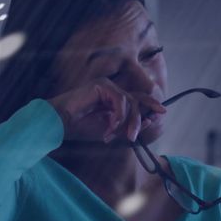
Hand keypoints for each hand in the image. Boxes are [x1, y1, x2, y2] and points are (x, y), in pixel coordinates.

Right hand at [47, 81, 166, 143]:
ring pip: (130, 102)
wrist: (59, 124)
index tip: (161, 114)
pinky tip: (109, 128)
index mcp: (113, 99)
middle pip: (137, 99)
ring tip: (119, 135)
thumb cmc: (80, 128)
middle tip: (141, 130)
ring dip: (128, 121)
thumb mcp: (110, 130)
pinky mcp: (102, 85)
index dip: (150, 106)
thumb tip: (151, 120)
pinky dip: (118, 116)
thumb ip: (128, 125)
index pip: (137, 100)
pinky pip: (120, 100)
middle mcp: (111, 90)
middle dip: (143, 115)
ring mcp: (107, 85)